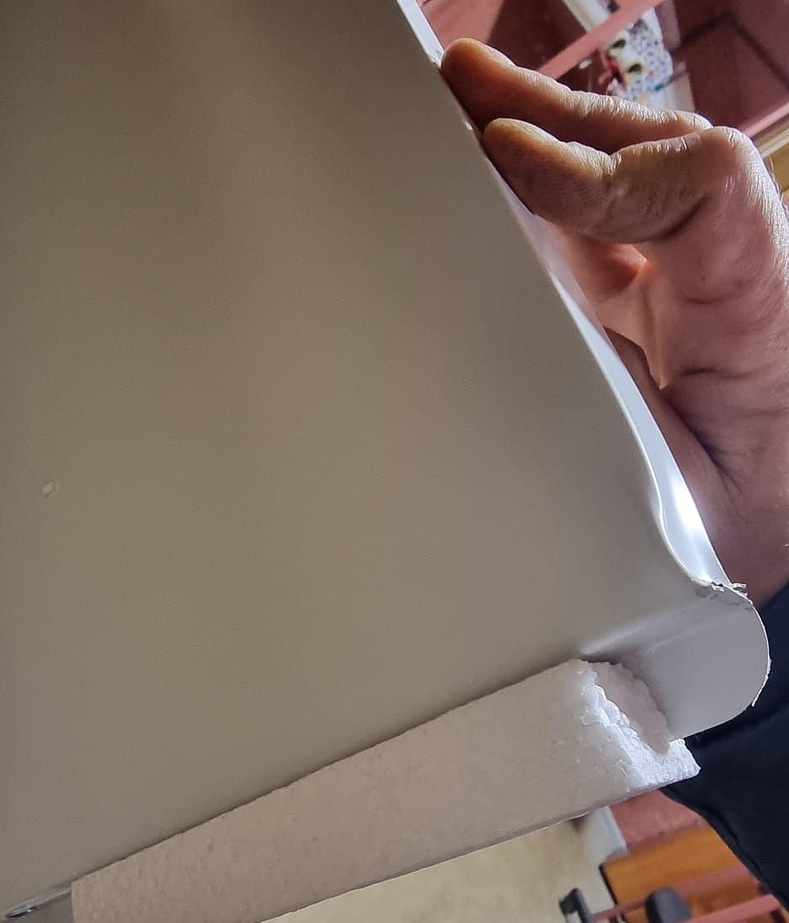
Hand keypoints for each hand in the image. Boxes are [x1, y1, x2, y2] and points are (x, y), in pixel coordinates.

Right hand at [442, 39, 788, 607]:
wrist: (761, 534)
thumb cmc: (726, 532)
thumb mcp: (673, 502)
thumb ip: (605, 425)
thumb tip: (489, 370)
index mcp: (759, 321)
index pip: (706, 194)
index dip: (602, 167)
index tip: (510, 163)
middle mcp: (731, 276)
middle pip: (658, 154)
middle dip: (557, 117)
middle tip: (465, 89)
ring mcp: (686, 279)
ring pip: (624, 172)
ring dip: (544, 132)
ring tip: (462, 100)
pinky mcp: (649, 296)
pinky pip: (597, 220)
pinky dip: (540, 188)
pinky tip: (487, 168)